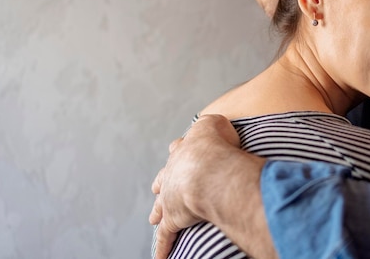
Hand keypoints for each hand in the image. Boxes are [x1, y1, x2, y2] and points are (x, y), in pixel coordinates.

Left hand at [149, 114, 240, 258]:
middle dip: (161, 183)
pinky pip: (166, 236)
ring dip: (157, 212)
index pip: (178, 150)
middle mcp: (173, 173)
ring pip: (160, 206)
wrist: (207, 168)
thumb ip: (213, 125)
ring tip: (152, 219)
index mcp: (184, 151)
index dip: (179, 151)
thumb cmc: (216, 145)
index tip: (177, 150)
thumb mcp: (215, 124)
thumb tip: (215, 129)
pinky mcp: (172, 218)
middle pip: (163, 179)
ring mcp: (170, 197)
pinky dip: (162, 247)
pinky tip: (159, 257)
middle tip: (156, 187)